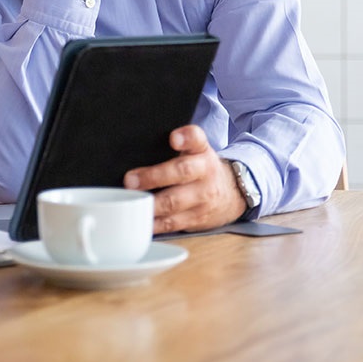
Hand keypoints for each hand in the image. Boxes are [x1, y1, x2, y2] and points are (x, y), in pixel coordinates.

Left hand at [123, 125, 245, 233]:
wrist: (232, 194)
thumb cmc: (202, 169)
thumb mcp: (197, 150)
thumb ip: (178, 145)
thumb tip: (138, 145)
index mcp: (202, 152)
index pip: (197, 139)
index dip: (186, 137)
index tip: (173, 138)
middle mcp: (205, 173)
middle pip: (181, 172)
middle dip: (153, 177)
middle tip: (130, 180)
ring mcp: (202, 198)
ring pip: (174, 202)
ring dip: (151, 204)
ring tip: (133, 203)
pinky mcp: (196, 219)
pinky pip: (172, 223)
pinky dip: (154, 224)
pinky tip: (141, 220)